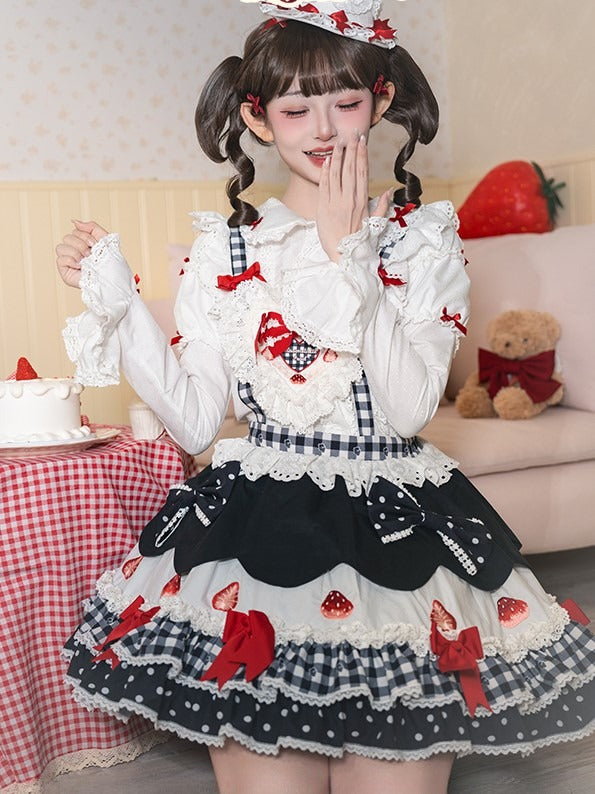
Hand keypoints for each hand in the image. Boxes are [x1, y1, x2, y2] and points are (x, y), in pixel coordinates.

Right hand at [55, 219, 107, 287]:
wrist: (113, 278)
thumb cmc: (111, 262)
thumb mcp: (104, 238)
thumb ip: (91, 226)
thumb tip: (74, 221)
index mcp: (83, 243)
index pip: (75, 231)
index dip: (86, 236)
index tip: (96, 245)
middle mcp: (74, 252)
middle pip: (67, 237)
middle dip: (81, 244)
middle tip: (91, 254)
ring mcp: (69, 262)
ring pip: (60, 247)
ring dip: (76, 252)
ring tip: (86, 261)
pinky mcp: (65, 272)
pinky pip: (60, 259)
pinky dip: (71, 261)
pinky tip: (81, 267)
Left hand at [317, 131, 391, 262]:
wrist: (343, 256)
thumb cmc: (358, 242)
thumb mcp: (374, 224)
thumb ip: (382, 206)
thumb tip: (388, 191)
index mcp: (363, 201)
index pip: (363, 172)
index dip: (362, 155)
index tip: (362, 141)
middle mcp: (350, 199)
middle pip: (351, 168)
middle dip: (352, 149)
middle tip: (352, 133)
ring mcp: (336, 202)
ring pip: (337, 174)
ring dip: (338, 156)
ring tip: (339, 142)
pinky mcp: (323, 208)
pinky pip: (324, 185)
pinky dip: (326, 172)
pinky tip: (327, 160)